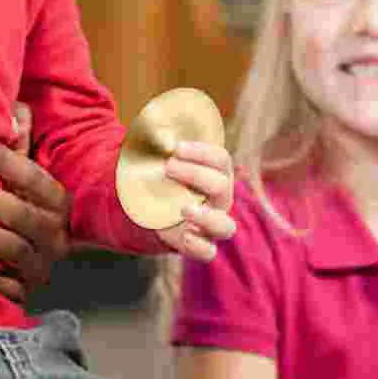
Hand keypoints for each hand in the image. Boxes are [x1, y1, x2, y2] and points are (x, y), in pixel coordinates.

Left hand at [0, 103, 71, 302]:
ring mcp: (42, 265)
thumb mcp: (24, 173)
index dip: (5, 160)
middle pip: (26, 216)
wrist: (36, 256)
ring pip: (18, 251)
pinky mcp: (25, 291)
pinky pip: (8, 288)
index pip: (35, 178)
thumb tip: (12, 110)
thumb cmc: (22, 203)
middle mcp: (56, 235)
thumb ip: (18, 142)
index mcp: (58, 201)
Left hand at [154, 140, 235, 261]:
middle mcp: (219, 199)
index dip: (203, 153)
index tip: (177, 148)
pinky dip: (198, 245)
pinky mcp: (199, 244)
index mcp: (216, 174)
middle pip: (222, 187)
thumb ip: (158, 142)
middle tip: (169, 167)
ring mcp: (212, 224)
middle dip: (196, 174)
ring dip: (206, 217)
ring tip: (184, 208)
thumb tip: (152, 127)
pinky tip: (183, 235)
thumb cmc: (161, 175)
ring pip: (225, 226)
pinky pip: (208, 251)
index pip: (221, 160)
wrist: (154, 206)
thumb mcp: (158, 156)